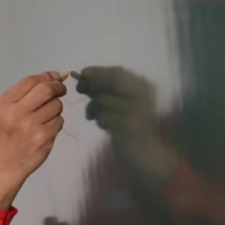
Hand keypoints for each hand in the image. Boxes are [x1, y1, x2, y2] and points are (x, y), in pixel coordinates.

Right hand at [0, 72, 67, 208]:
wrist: (4, 164)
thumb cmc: (6, 135)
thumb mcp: (5, 111)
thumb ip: (25, 93)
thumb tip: (54, 77)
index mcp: (5, 103)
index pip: (31, 81)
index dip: (46, 77)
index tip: (54, 79)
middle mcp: (17, 113)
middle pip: (46, 90)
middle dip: (58, 87)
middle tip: (60, 91)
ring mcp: (31, 126)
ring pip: (56, 105)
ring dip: (56, 108)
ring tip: (46, 117)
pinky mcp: (44, 138)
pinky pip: (59, 121)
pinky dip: (56, 123)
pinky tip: (46, 129)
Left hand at [75, 67, 177, 184]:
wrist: (144, 152)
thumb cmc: (128, 126)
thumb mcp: (117, 104)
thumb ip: (103, 90)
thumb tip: (82, 77)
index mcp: (143, 87)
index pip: (118, 72)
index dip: (98, 71)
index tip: (82, 73)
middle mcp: (144, 95)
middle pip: (112, 81)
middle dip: (92, 83)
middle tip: (79, 88)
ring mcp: (138, 110)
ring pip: (104, 99)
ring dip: (92, 106)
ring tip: (91, 115)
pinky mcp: (130, 126)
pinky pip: (105, 117)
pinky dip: (99, 119)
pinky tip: (102, 124)